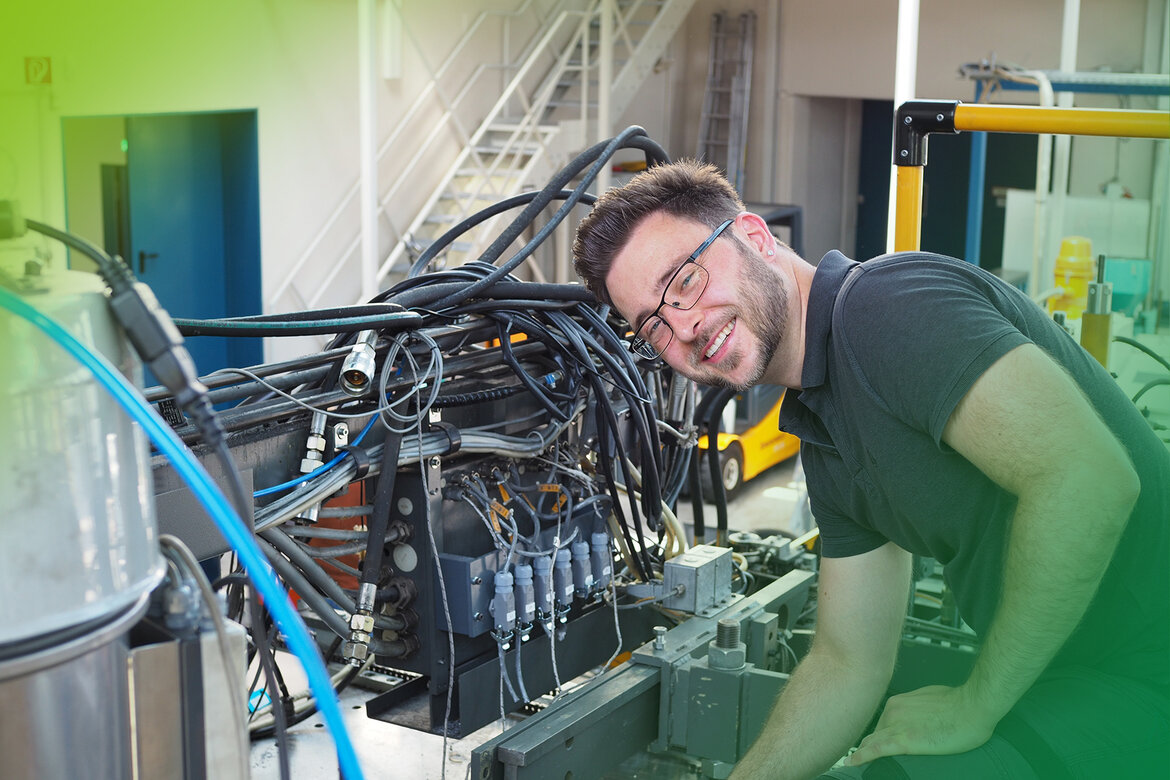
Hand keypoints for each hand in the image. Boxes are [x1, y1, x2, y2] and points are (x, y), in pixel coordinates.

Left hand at [846, 685, 999, 765]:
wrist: (971, 707)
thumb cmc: (957, 704)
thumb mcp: (928, 700)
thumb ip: (915, 709)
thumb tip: (916, 717)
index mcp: (897, 703)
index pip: (881, 724)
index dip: (876, 736)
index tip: (872, 744)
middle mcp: (892, 712)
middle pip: (875, 734)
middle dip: (868, 745)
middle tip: (861, 758)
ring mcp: (896, 725)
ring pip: (872, 742)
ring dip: (863, 752)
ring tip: (854, 763)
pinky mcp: (903, 740)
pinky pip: (875, 750)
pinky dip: (861, 757)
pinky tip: (852, 763)